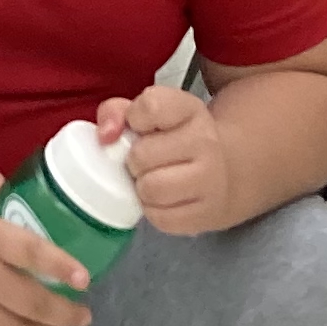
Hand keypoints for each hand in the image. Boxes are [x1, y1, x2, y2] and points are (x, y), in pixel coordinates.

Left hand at [99, 86, 232, 238]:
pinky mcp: (207, 214)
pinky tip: (162, 199)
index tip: (137, 126)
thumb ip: (116, 112)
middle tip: (143, 161)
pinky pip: (160, 219)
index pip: (151, 106)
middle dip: (133, 160)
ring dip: (142, 187)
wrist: (221, 173)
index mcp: (189, 110)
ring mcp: (211, 180)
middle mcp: (206, 141)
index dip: (133, 118)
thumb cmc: (172, 140)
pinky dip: (153, 211)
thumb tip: (105, 136)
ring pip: (151, 189)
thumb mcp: (148, 115)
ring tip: (150, 179)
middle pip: (142, 155)